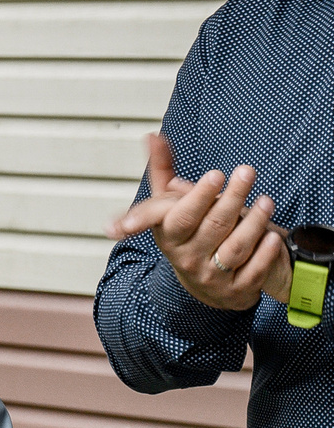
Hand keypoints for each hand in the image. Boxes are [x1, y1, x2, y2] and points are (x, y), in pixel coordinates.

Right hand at [109, 133, 290, 310]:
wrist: (206, 284)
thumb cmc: (189, 234)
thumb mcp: (171, 207)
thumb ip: (163, 171)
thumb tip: (153, 136)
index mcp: (169, 235)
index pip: (178, 216)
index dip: (197, 197)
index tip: (215, 175)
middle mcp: (186, 257)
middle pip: (212, 225)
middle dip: (231, 197)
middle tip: (246, 172)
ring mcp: (211, 276)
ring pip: (235, 247)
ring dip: (254, 223)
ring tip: (267, 201)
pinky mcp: (235, 290)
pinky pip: (253, 271)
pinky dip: (264, 253)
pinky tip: (273, 236)